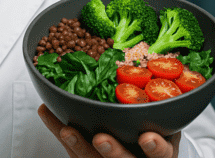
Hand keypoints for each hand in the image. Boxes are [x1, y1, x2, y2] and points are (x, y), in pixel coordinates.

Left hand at [38, 104, 179, 157]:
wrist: (142, 150)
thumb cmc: (156, 129)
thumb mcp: (165, 119)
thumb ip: (160, 101)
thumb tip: (163, 66)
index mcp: (159, 153)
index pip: (162, 154)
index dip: (156, 148)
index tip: (147, 137)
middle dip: (113, 151)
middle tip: (101, 139)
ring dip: (79, 145)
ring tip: (68, 131)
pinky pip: (72, 149)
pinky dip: (58, 128)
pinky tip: (48, 113)